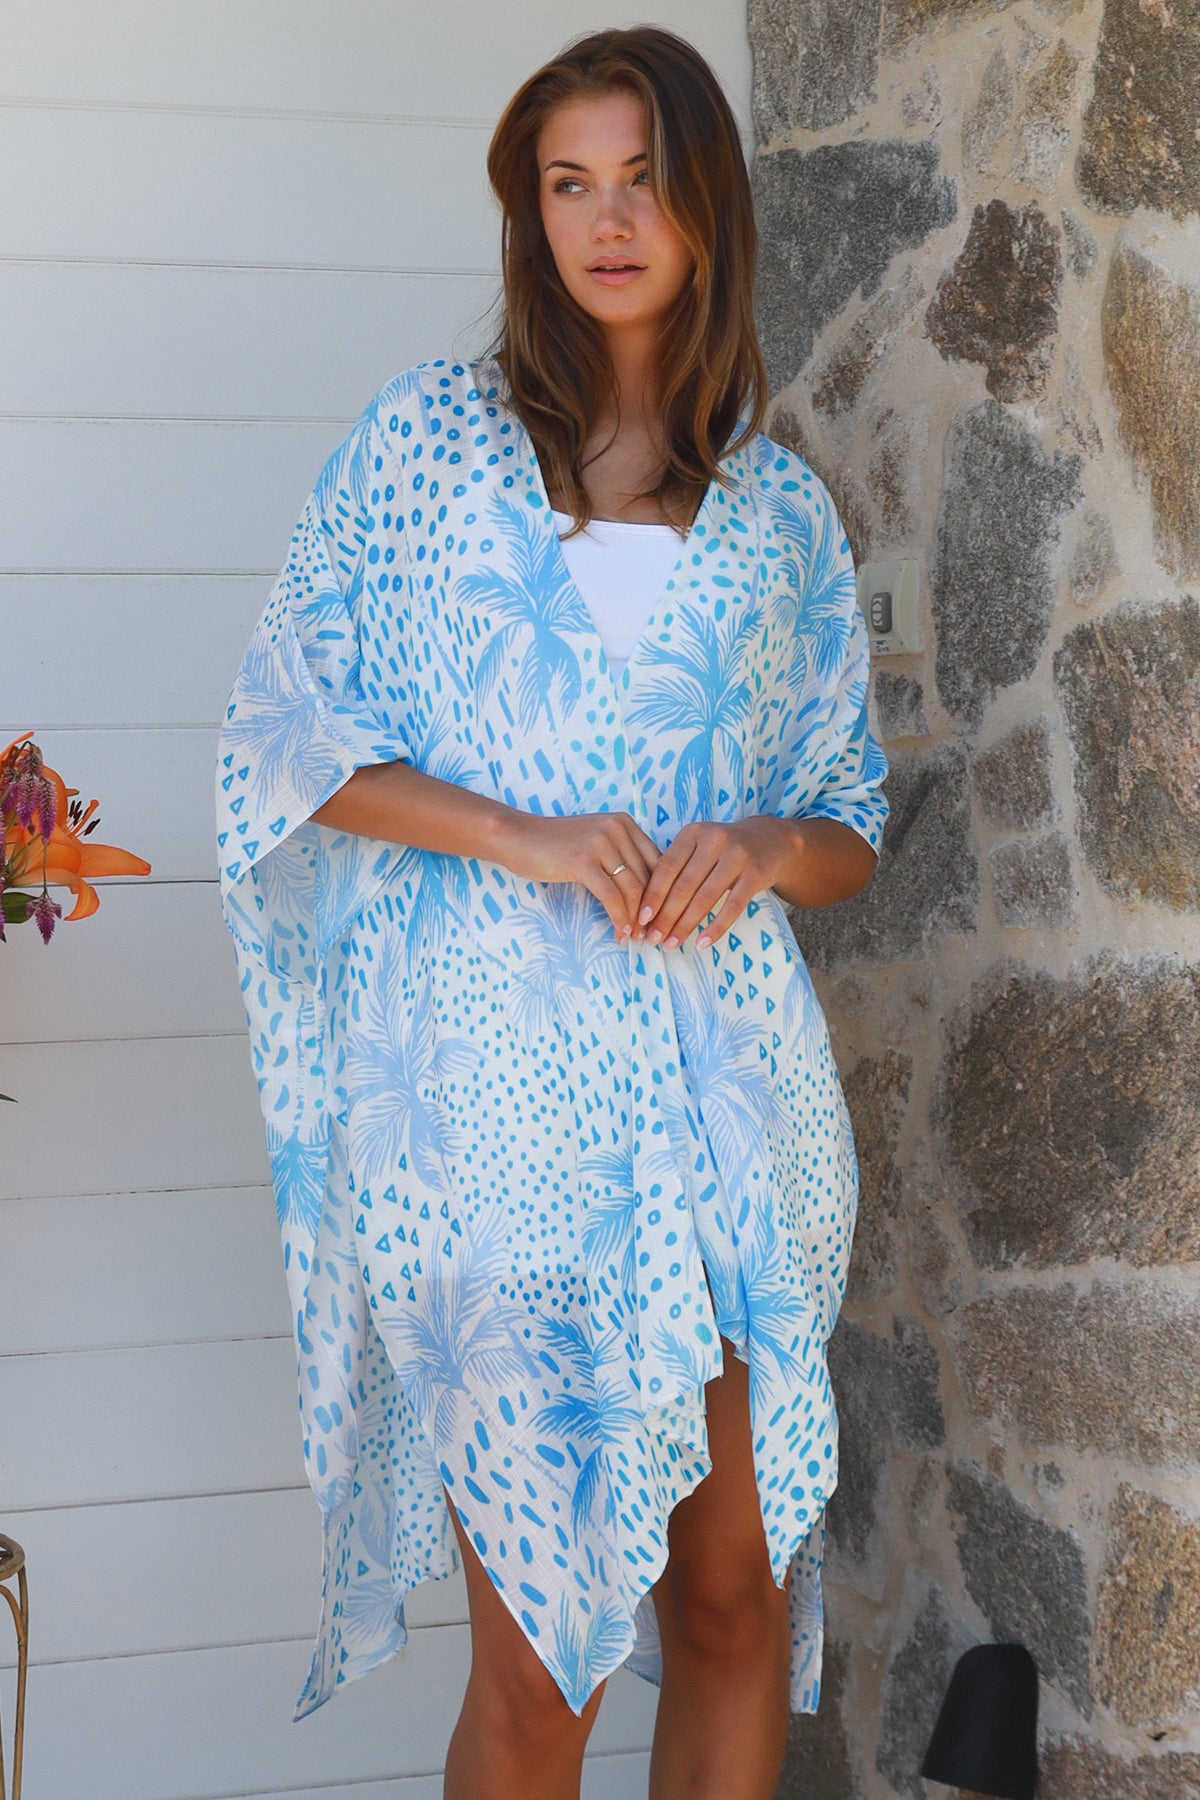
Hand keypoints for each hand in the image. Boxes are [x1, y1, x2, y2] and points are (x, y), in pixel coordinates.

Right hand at [494, 808, 662, 939]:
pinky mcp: (582, 861)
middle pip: (648, 877)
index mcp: (625, 823)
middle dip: (651, 911)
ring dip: (635, 919)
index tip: (659, 918)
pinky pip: (611, 896)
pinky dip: (618, 917)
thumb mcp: (597, 843)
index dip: (662, 893)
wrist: (518, 837)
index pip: (658, 862)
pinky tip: (618, 931)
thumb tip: (650, 893)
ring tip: (632, 937)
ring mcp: (600, 842)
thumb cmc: (557, 845)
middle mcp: (617, 827)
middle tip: (647, 935)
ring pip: (632, 889)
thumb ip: (622, 857)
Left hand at [632, 817, 798, 951]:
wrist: (770, 841)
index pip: (667, 867)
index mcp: (693, 832)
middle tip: (653, 938)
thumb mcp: (698, 846)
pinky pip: (732, 907)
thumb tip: (646, 908)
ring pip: (705, 898)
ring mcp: (737, 856)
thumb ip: (675, 867)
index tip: (641, 919)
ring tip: (672, 943)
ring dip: (686, 925)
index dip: (653, 895)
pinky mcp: (756, 874)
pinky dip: (716, 927)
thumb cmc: (722, 850)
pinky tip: (702, 943)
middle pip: (684, 885)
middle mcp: (714, 840)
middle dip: (666, 916)